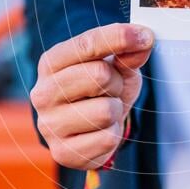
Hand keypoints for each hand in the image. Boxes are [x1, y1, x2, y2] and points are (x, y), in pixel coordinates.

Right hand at [30, 23, 153, 169]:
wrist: (90, 128)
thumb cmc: (100, 90)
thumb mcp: (115, 65)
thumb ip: (127, 52)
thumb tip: (143, 40)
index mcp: (51, 63)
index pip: (87, 44)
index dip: (119, 37)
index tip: (146, 36)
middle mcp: (43, 93)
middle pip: (99, 75)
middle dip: (116, 82)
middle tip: (111, 88)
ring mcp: (49, 125)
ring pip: (106, 110)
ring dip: (115, 110)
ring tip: (104, 110)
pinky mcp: (63, 152)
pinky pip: (107, 139)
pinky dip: (113, 134)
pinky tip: (101, 131)